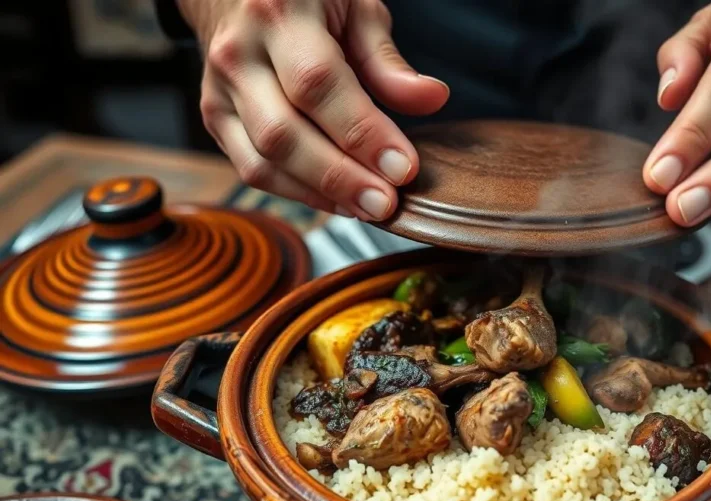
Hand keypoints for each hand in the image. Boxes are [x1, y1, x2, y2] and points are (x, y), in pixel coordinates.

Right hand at [179, 0, 448, 219]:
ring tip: (368, 209)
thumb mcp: (356, 8)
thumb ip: (388, 61)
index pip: (318, 85)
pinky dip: (298, 193)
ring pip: (263, 161)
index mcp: (279, 14)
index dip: (362, 133)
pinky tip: (338, 202)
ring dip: (321, 195)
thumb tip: (432, 99)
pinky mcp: (215, 118)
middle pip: (284, 134)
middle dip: (341, 177)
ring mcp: (220, 90)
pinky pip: (253, 170)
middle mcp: (239, 54)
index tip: (403, 167)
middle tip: (387, 203)